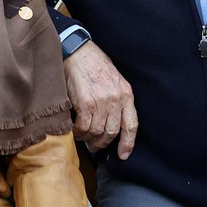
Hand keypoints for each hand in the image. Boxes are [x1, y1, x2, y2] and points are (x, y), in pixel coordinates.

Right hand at [64, 41, 137, 157]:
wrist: (78, 51)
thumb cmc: (94, 65)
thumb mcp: (114, 80)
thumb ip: (117, 99)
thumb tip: (111, 122)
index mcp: (126, 94)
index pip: (131, 124)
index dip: (128, 143)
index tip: (123, 155)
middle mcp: (116, 99)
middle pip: (112, 132)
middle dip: (102, 143)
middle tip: (95, 146)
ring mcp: (101, 101)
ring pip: (96, 131)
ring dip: (87, 137)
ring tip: (82, 135)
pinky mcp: (85, 102)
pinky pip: (83, 126)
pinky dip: (78, 131)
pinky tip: (74, 129)